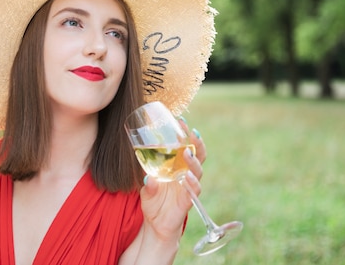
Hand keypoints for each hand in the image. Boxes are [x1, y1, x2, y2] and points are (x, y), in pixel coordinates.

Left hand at [139, 123, 205, 242]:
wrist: (156, 225)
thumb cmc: (153, 202)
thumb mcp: (145, 189)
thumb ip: (147, 183)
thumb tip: (147, 177)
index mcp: (177, 166)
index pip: (185, 146)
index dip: (185, 133)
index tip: (180, 120)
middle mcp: (186, 174)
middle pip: (198, 154)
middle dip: (196, 141)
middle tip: (191, 131)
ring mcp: (189, 186)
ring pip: (198, 170)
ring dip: (193, 160)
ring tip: (187, 152)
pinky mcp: (188, 200)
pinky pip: (194, 190)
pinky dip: (192, 183)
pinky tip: (187, 177)